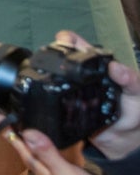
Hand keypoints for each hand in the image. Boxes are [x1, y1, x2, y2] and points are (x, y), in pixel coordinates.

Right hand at [53, 31, 139, 160]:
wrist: (124, 137)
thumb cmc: (134, 108)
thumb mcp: (137, 92)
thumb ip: (130, 80)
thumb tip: (115, 67)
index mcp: (98, 66)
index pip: (81, 47)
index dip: (69, 40)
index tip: (62, 38)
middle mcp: (81, 75)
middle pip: (61, 58)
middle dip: (52, 53)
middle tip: (50, 54)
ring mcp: (71, 90)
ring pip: (54, 77)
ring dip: (47, 72)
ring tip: (43, 70)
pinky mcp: (65, 107)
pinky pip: (53, 100)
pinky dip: (47, 96)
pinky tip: (44, 93)